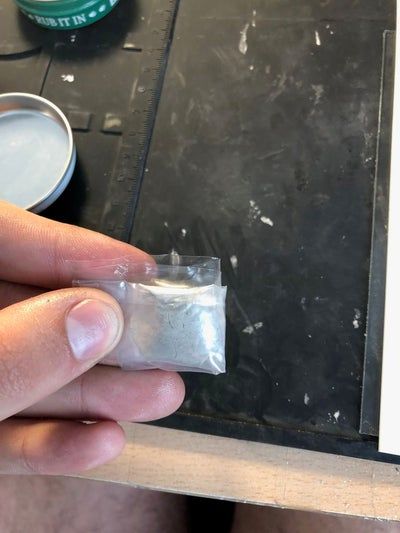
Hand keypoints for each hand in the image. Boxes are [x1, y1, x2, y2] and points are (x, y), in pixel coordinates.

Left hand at [0, 201, 184, 474]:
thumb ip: (14, 349)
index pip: (7, 236)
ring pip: (31, 375)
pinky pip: (6, 432)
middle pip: (36, 312)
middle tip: (167, 341)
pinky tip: (100, 444)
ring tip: (161, 397)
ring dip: (95, 395)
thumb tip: (96, 319)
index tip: (139, 268)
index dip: (75, 249)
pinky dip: (51, 443)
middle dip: (106, 334)